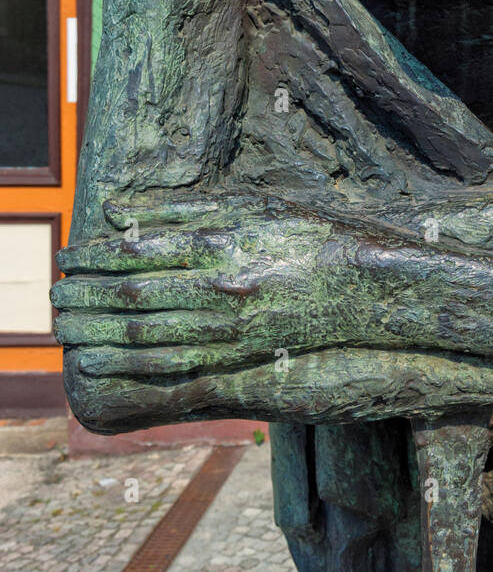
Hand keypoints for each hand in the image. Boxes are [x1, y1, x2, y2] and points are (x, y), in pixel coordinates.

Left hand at [51, 204, 330, 430]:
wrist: (360, 286)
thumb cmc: (303, 234)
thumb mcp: (247, 205)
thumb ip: (181, 210)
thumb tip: (117, 212)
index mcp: (219, 243)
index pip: (137, 250)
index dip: (94, 256)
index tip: (66, 255)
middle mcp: (218, 287)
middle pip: (132, 295)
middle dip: (84, 296)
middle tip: (53, 295)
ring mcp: (227, 328)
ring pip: (143, 335)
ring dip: (96, 333)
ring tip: (66, 328)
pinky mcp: (237, 357)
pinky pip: (169, 367)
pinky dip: (126, 366)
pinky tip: (100, 363)